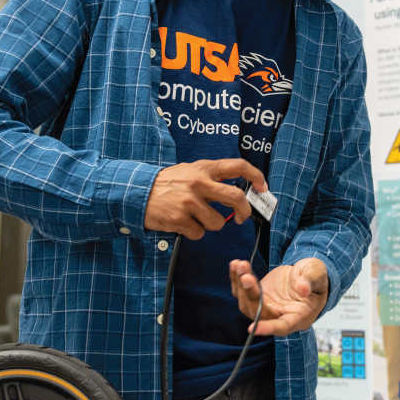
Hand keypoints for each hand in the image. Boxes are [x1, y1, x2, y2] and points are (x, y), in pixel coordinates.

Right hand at [144, 159, 266, 238]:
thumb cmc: (165, 183)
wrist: (135, 192)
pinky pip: (199, 234)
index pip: (237, 166)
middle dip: (243, 211)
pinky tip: (183, 223)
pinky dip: (193, 232)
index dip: (256, 175)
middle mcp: (199, 183)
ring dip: (211, 225)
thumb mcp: (188, 170)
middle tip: (241, 217)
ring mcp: (189, 202)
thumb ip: (210, 177)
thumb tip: (234, 189)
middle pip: (235, 198)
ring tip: (196, 218)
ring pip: (217, 223)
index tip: (263, 186)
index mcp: (204, 168)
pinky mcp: (179, 220)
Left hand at [229, 258, 328, 335]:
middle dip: (250, 295)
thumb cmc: (315, 277)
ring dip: (240, 285)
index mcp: (298, 316)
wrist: (305, 273)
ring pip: (247, 303)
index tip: (253, 328)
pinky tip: (235, 265)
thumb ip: (311, 281)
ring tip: (240, 265)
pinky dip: (236, 279)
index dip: (268, 328)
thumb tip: (302, 288)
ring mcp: (266, 306)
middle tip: (246, 276)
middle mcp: (279, 315)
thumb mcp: (318, 275)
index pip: (282, 326)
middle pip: (259, 312)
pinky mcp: (257, 295)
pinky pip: (242, 291)